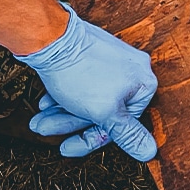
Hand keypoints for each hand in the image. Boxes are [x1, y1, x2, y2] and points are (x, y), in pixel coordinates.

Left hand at [18, 4, 158, 160]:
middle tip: (45, 128)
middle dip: (69, 123)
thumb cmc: (81, 72)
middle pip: (103, 110)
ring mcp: (114, 61)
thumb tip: (150, 152)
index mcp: (144, 83)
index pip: (122, 124)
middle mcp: (133, 70)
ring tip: (40, 117)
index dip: (91, 139)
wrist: (53, 37)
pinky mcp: (95, 55)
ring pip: (90, 97)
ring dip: (63, 111)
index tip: (67, 147)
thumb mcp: (104, 112)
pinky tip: (47, 100)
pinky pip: (84, 83)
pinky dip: (65, 95)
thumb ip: (127, 134)